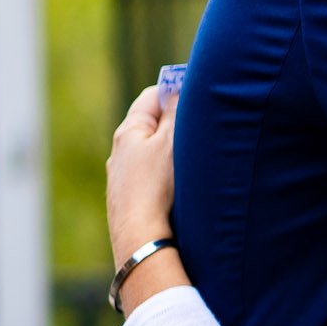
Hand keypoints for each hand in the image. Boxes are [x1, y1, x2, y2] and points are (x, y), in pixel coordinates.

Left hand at [107, 86, 180, 306]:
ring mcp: (125, 178)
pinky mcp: (133, 201)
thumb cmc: (156, 185)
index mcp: (128, 132)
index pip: (152, 96)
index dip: (175, 90)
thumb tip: (179, 89)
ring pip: (154, 154)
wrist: (141, 237)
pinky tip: (185, 186)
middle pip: (153, 125)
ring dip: (175, 152)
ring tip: (198, 159)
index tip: (198, 93)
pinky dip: (170, 174)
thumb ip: (177, 111)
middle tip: (204, 126)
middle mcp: (121, 153)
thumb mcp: (172, 141)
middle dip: (179, 123)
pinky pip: (154, 177)